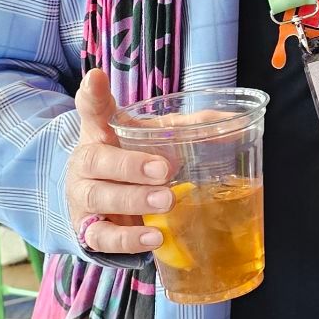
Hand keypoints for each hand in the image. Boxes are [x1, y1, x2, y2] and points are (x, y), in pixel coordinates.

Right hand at [64, 68, 170, 254]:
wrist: (103, 204)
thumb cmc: (134, 161)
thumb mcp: (154, 139)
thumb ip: (188, 128)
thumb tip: (235, 122)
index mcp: (101, 133)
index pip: (92, 109)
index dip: (93, 95)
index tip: (97, 78)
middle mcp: (86, 162)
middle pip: (96, 160)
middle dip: (130, 166)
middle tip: (164, 169)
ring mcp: (84, 196)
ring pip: (98, 198)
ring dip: (133, 200)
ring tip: (166, 201)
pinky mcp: (88, 229)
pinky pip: (102, 237)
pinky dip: (127, 240)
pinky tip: (153, 238)